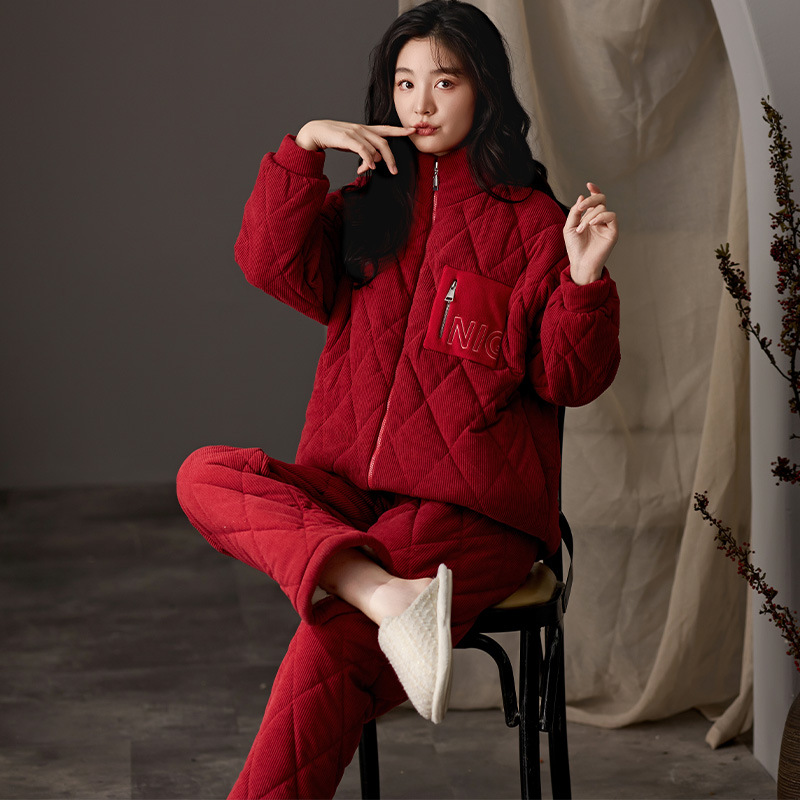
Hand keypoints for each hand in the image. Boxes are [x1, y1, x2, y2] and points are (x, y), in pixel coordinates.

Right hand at [295, 120, 415, 174]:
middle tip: (395, 170)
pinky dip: (368, 158)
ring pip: (375, 147)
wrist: (316, 132)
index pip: (386, 129)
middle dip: (391, 157)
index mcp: (365, 130)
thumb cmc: (335, 138)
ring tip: (381, 169)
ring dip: (380, 160)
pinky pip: (363, 149)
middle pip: (384, 143)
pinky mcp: (347, 138)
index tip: (412, 130)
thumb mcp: (353, 145)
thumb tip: (374, 162)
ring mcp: (355, 133)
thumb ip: (365, 152)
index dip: (399, 130)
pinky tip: (370, 166)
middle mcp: (362, 129)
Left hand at [563, 182, 618, 284]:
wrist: (580, 263)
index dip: (594, 190)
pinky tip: (592, 224)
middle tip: (580, 209)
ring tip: (581, 229)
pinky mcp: (613, 231)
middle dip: (591, 199)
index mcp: (590, 217)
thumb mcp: (569, 227)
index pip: (595, 200)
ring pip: (602, 208)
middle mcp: (600, 219)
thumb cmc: (575, 248)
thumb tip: (581, 196)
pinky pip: (611, 216)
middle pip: (601, 199)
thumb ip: (575, 212)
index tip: (589, 184)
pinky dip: (601, 217)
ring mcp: (607, 225)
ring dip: (588, 217)